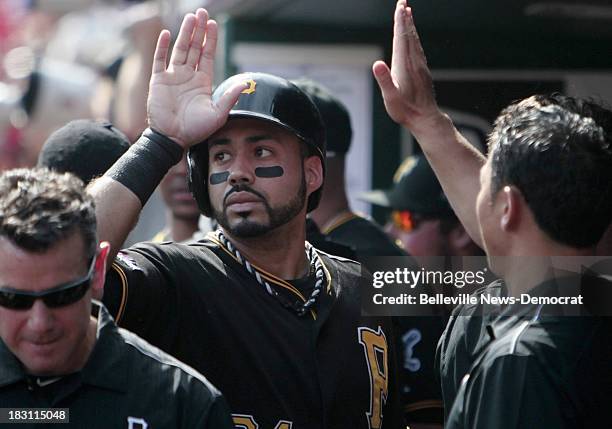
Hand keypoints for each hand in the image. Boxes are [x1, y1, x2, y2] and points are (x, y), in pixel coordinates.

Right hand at [146, 8, 245, 147]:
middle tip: (202, 12)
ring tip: (190, 17)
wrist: (173, 139)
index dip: (210, 39)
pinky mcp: (158, 80)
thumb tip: (246, 83)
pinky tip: (167, 34)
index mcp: (203, 82)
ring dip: (185, 33)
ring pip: (180, 49)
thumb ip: (230, 97)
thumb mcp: (218, 114)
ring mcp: (173, 77)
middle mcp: (188, 76)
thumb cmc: (196, 130)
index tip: (213, 24)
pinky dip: (163, 47)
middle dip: (199, 30)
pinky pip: (160, 60)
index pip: (207, 55)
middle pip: (194, 47)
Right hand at [373, 1, 441, 133]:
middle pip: (409, 35)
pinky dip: (415, 38)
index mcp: (404, 65)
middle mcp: (414, 62)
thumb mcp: (391, 98)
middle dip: (405, 18)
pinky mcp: (423, 72)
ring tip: (409, 14)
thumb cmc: (405, 111)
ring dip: (411, 26)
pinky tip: (414, 38)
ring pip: (415, 41)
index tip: (400, 7)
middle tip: (403, 2)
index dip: (400, 22)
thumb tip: (377, 64)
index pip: (402, 38)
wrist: (425, 119)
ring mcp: (420, 66)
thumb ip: (384, 80)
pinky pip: (418, 49)